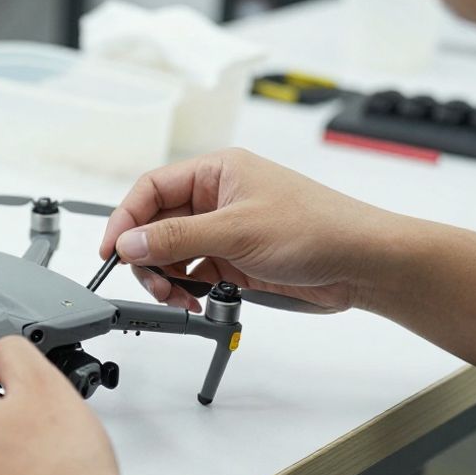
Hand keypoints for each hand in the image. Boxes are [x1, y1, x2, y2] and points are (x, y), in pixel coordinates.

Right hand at [101, 148, 395, 312]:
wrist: (363, 263)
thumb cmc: (318, 228)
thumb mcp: (237, 231)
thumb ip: (177, 238)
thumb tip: (130, 242)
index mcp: (216, 172)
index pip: (151, 189)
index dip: (126, 218)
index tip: (112, 250)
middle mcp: (217, 197)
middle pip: (157, 224)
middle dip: (148, 256)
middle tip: (152, 283)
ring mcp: (225, 230)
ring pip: (173, 253)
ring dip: (168, 278)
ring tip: (180, 298)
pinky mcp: (236, 259)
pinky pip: (195, 274)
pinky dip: (189, 291)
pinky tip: (198, 303)